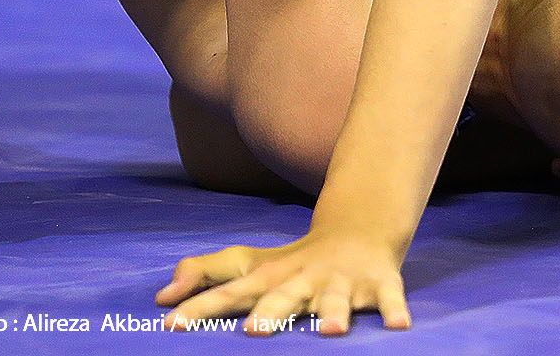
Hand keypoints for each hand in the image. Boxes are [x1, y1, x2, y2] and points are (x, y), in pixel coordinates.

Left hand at [156, 230, 409, 335]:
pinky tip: (398, 325)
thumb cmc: (294, 262)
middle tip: (254, 330)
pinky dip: (393, 309)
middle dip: (271, 311)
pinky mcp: (377, 283)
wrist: (359, 229)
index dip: (202, 307)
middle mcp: (304, 279)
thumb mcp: (250, 265)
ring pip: (336, 298)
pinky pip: (389, 297)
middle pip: (284, 295)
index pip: (231, 292)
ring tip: (330, 330)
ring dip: (334, 312)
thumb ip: (206, 275)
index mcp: (270, 277)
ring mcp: (341, 282)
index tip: (172, 324)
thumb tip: (160, 297)